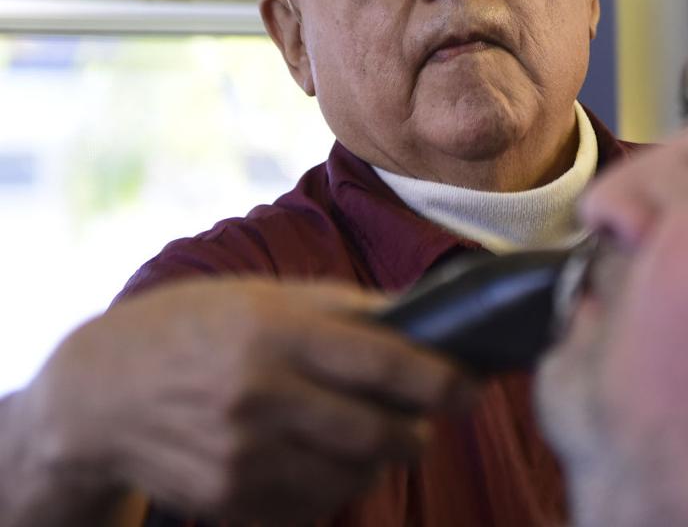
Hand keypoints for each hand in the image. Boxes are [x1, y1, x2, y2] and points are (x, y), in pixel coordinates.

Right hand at [7, 278, 472, 524]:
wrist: (100, 390)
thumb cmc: (200, 326)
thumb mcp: (269, 297)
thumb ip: (350, 310)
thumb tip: (432, 317)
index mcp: (278, 331)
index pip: (388, 365)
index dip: (444, 382)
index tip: (471, 386)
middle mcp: (261, 395)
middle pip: (382, 434)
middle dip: (416, 431)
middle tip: (420, 419)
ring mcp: (242, 455)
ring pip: (355, 477)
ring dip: (376, 460)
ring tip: (363, 434)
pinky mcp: (228, 500)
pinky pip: (314, 507)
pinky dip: (332, 486)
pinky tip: (316, 458)